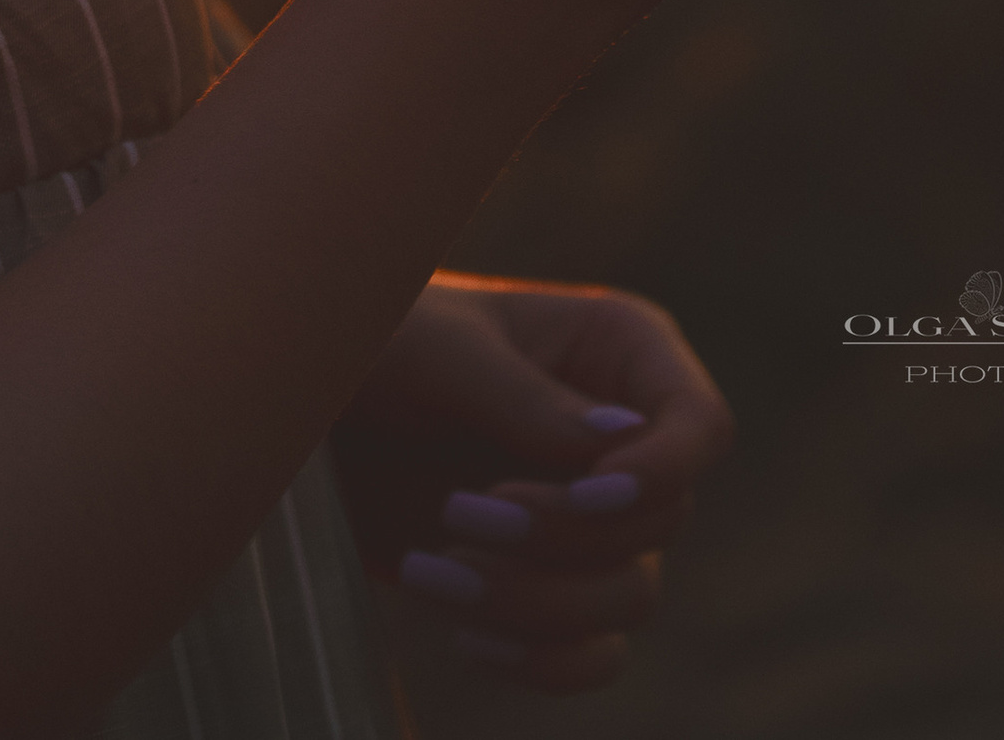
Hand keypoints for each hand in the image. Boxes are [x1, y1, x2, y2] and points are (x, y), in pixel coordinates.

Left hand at [331, 273, 730, 697]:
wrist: (301, 407)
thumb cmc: (375, 342)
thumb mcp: (441, 350)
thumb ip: (526, 398)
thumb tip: (617, 446)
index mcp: (618, 352)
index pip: (701, 426)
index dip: (665, 471)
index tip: (588, 493)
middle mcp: (620, 440)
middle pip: (664, 524)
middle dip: (562, 536)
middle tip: (459, 512)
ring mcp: (587, 519)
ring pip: (630, 600)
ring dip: (537, 602)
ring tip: (432, 569)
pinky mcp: (545, 585)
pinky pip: (591, 655)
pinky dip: (539, 660)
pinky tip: (461, 632)